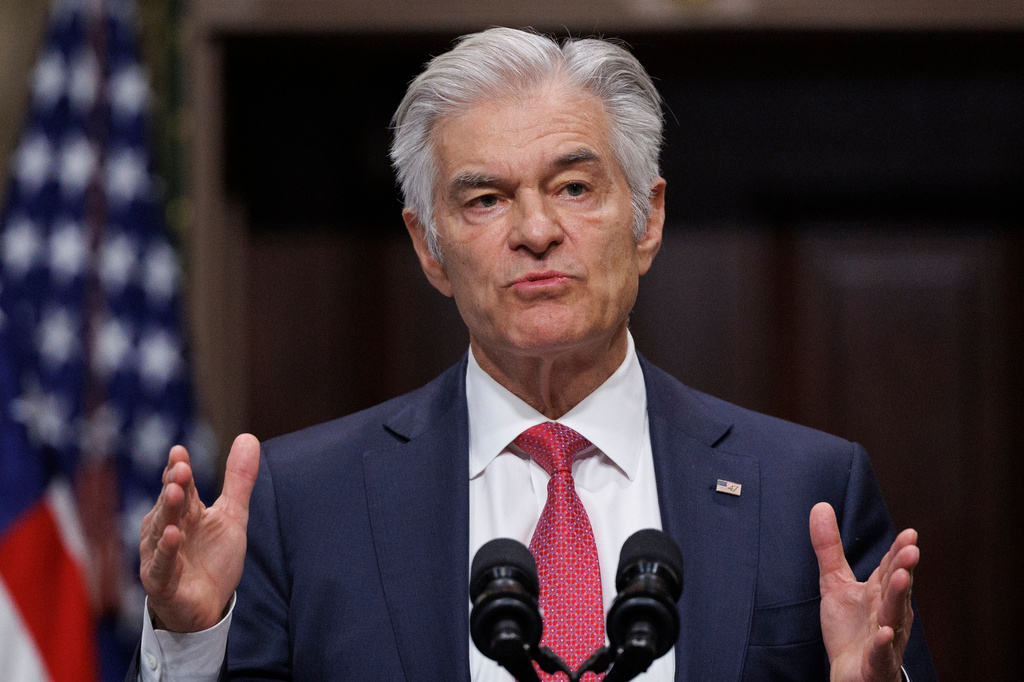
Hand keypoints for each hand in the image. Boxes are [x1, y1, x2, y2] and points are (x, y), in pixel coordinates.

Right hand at [139, 433, 259, 631]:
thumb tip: (249, 437)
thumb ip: (239, 480)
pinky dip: (165, 552)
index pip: (181, 486)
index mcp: (185, 512)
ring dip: (167, 512)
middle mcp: (167, 529)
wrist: (208, 607)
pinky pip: (162, 565)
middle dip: (174, 486)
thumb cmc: (213, 558)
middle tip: (180, 468)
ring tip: (175, 493)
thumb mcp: (232, 516)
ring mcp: (160, 556)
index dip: (178, 469)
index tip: (179, 452)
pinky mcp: (161, 582)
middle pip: (170, 505)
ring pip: (160, 530)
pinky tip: (171, 536)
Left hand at [810, 502, 917, 681]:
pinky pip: (881, 653)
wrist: (850, 673)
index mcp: (881, 592)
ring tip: (903, 578)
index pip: (892, 568)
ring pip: (895, 617)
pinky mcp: (876, 663)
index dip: (900, 551)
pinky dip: (883, 644)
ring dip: (899, 598)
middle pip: (897, 588)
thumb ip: (830, 548)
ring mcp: (886, 639)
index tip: (909, 533)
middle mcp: (889, 613)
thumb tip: (820, 505)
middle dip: (904, 568)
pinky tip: (885, 633)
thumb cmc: (851, 628)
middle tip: (911, 549)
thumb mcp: (835, 583)